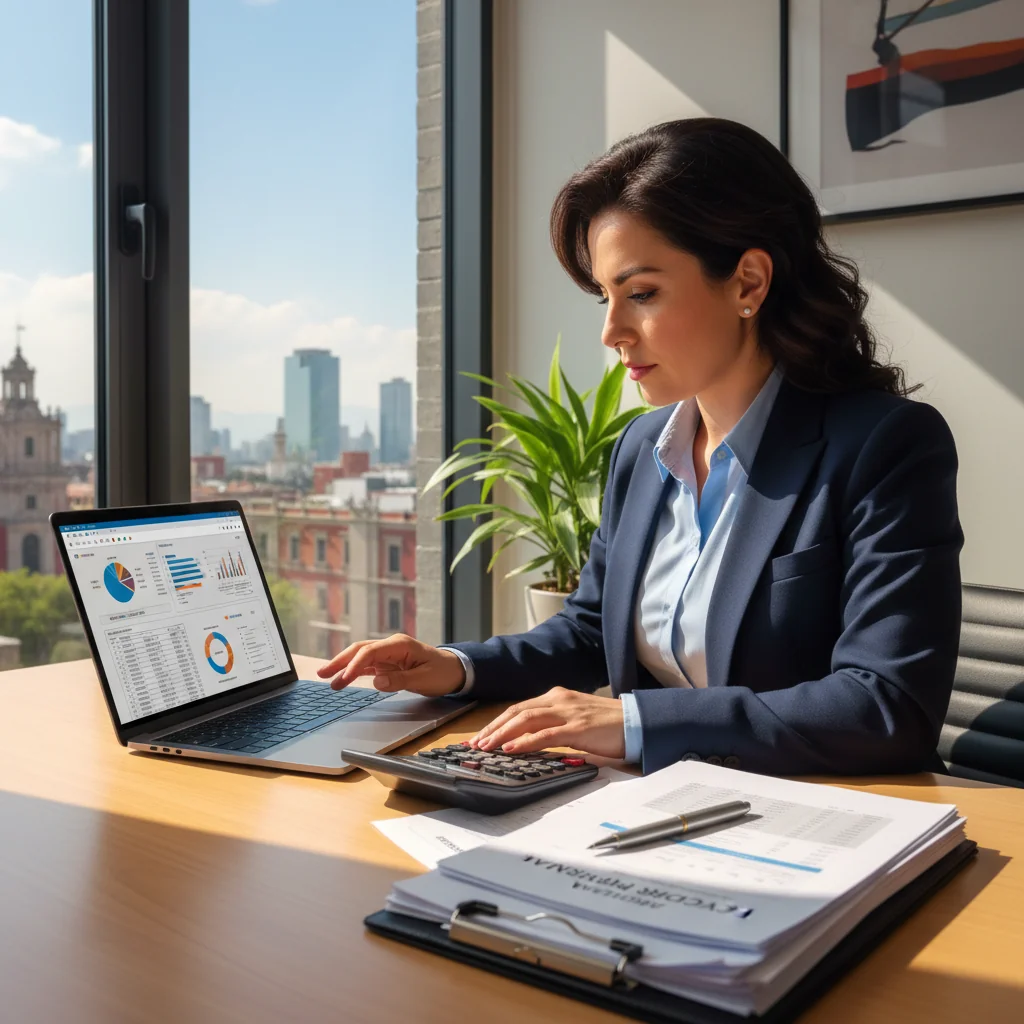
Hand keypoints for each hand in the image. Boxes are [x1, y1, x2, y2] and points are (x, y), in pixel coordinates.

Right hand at [316, 634, 465, 696]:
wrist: (455, 669)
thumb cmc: (442, 672)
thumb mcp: (424, 679)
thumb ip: (399, 681)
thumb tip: (376, 682)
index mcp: (400, 645)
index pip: (371, 652)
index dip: (355, 665)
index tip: (343, 678)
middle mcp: (392, 646)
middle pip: (360, 650)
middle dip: (341, 661)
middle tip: (322, 673)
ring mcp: (389, 654)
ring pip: (361, 657)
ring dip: (344, 666)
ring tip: (325, 676)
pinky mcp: (389, 663)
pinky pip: (368, 665)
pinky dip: (354, 671)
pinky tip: (342, 677)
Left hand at [469, 687, 624, 758]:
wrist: (637, 722)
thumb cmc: (608, 724)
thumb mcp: (575, 720)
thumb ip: (553, 725)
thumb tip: (528, 741)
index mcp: (557, 697)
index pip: (519, 708)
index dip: (497, 723)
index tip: (481, 736)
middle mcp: (559, 700)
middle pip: (516, 711)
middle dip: (492, 728)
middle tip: (475, 744)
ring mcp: (568, 712)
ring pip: (526, 720)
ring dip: (502, 734)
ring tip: (486, 747)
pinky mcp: (577, 728)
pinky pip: (545, 734)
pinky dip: (525, 741)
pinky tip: (511, 749)